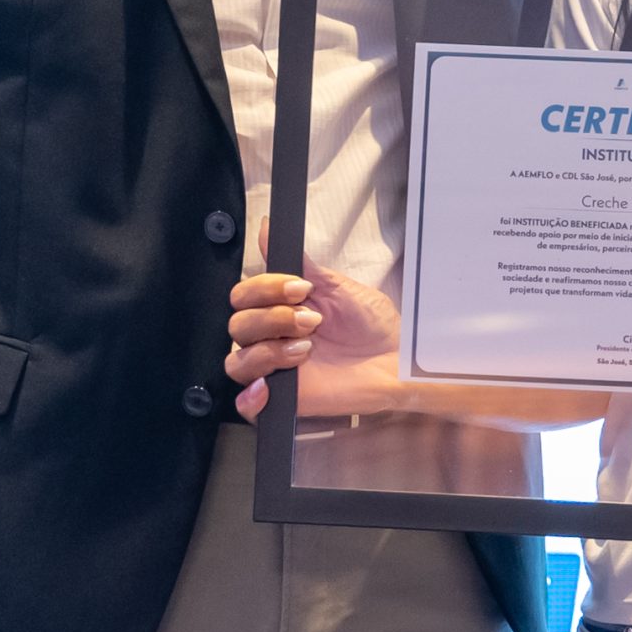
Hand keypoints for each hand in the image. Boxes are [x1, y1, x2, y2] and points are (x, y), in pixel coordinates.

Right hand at [223, 219, 402, 419]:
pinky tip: (271, 386)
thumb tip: (266, 227)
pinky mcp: (282, 400)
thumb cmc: (372, 323)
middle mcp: (272, 337)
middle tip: (311, 322)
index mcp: (280, 307)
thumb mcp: (336, 287)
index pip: (243, 295)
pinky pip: (245, 403)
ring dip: (268, 352)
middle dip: (272, 319)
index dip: (264, 289)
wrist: (396, 360)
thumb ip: (299, 262)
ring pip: (236, 362)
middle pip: (237, 326)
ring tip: (306, 351)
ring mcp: (275, 369)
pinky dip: (250, 397)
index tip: (300, 289)